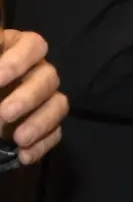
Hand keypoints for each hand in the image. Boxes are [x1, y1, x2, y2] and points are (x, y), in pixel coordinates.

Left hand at [0, 31, 66, 164]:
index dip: (18, 61)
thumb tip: (0, 86)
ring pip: (58, 103)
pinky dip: (41, 144)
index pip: (32, 45)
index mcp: (13, 51)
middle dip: (28, 96)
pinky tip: (23, 155)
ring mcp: (41, 100)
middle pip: (49, 76)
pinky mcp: (44, 126)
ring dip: (40, 121)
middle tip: (3, 114)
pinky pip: (56, 132)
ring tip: (19, 139)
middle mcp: (33, 72)